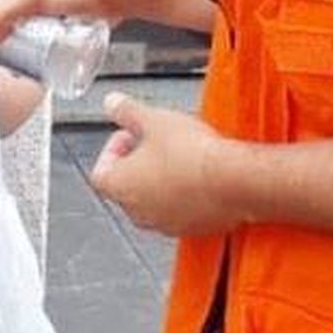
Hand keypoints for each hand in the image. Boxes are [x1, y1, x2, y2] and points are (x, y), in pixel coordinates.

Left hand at [90, 94, 236, 236]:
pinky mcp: (192, 228)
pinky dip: (185, 195)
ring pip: (154, 199)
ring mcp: (165, 224)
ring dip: (162, 179)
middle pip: (127, 186)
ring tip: (181, 155)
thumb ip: (127, 111)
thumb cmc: (190, 155)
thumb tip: (112, 103)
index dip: (114, 148)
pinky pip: (180, 211)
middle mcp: (136, 211)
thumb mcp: (154, 120)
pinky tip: (200, 174)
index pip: (101, 170)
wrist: (232, 181)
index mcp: (118, 185)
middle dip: (138, 162)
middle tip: (156, 141)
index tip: (131, 132)